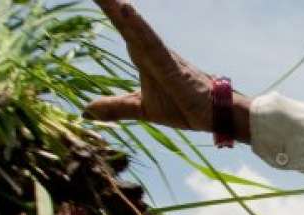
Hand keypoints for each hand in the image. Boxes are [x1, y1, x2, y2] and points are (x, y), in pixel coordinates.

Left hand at [82, 1, 250, 139]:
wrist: (216, 114)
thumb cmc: (184, 106)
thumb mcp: (142, 108)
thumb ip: (116, 107)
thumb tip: (86, 111)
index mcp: (144, 56)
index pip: (121, 28)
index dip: (107, 9)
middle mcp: (150, 49)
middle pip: (124, 22)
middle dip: (108, 3)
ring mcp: (161, 55)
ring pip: (135, 29)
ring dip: (118, 10)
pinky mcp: (170, 66)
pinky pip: (151, 44)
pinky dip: (137, 27)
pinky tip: (125, 10)